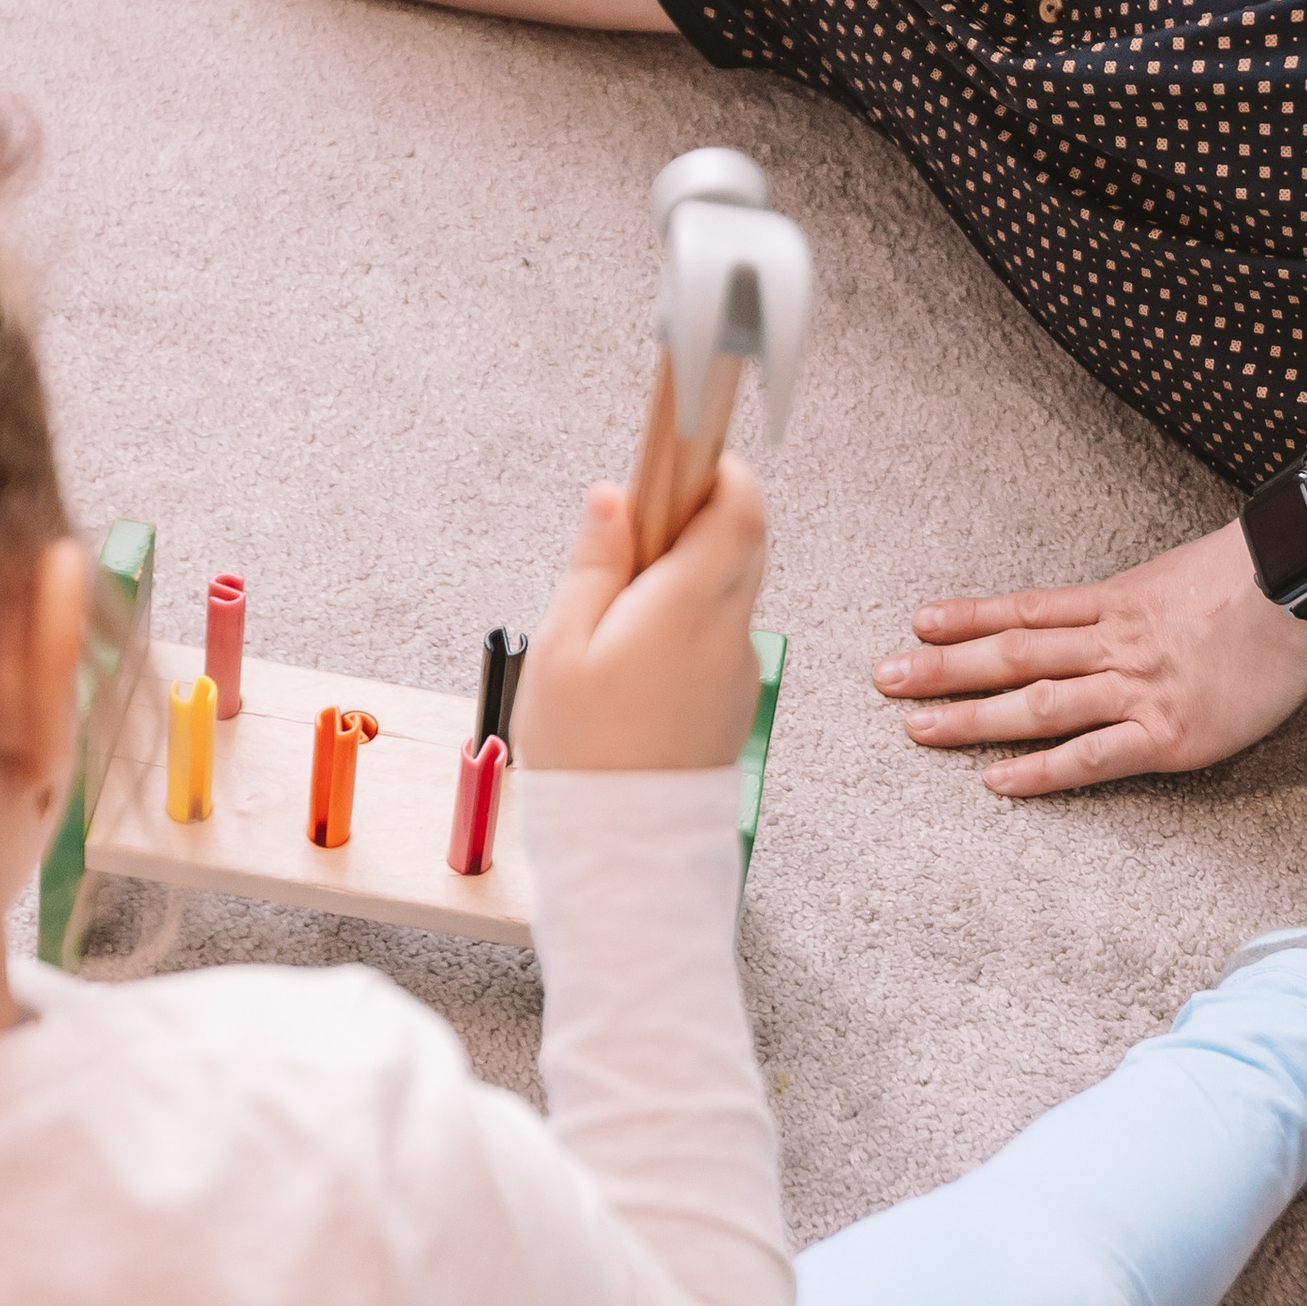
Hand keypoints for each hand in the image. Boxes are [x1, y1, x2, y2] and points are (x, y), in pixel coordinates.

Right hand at [513, 462, 765, 772]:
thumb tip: (613, 499)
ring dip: (691, 575)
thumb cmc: (584, 751)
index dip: (719, 470)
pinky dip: (691, 623)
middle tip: (637, 535)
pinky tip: (639, 657)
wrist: (625, 845)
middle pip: (742, 541)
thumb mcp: (564, 645)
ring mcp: (739, 666)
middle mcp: (728, 629)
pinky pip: (722, 635)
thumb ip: (594, 564)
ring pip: (731, 590)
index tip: (682, 461)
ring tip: (622, 609)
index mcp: (687, 604)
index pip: (739, 507)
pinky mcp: (735, 699)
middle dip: (698, 519)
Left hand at [873, 521, 1306, 794]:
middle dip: (943, 668)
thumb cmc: (1259, 576)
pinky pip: (1091, 756)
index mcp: (1118, 601)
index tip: (917, 622)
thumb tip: (1107, 611)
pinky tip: (996, 780)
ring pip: (1036, 704)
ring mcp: (1138, 689)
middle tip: (884, 679)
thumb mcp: (1182, 575)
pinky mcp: (1170, 735)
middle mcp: (1115, 644)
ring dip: (971, 717)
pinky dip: (1041, 770)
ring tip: (915, 728)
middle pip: (1012, 655)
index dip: (968, 617)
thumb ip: (1139, 602)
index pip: (1026, 610)